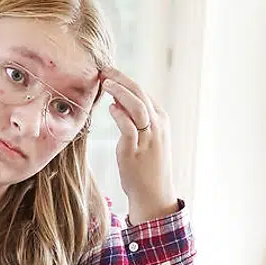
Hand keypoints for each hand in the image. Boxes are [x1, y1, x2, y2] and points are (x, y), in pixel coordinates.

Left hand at [104, 67, 178, 224]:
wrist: (154, 194)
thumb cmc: (147, 166)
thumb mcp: (147, 138)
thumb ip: (134, 120)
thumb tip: (117, 101)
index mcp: (161, 121)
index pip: (144, 93)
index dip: (126, 80)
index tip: (110, 73)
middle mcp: (157, 127)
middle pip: (140, 94)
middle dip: (122, 79)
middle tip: (105, 70)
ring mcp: (148, 139)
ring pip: (137, 107)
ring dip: (121, 92)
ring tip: (105, 83)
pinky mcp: (135, 152)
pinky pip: (129, 128)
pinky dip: (120, 114)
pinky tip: (110, 108)